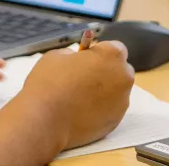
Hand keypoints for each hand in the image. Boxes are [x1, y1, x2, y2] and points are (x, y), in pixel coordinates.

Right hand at [19, 41, 133, 149]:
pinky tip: (80, 110)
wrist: (45, 120)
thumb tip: (81, 62)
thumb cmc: (49, 82)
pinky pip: (111, 109)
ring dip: (104, 90)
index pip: (116, 48)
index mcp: (111, 55)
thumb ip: (76, 55)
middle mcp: (123, 77)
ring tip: (79, 97)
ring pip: (116, 91)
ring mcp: (122, 102)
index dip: (100, 52)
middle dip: (107, 71)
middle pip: (120, 69)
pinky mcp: (116, 121)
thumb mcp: (58, 55)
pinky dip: (100, 108)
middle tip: (84, 76)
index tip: (87, 59)